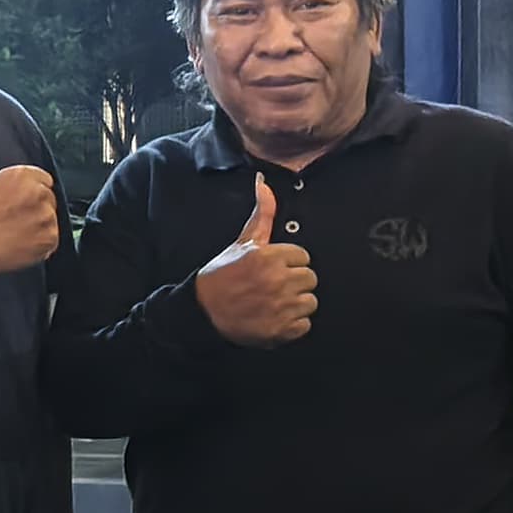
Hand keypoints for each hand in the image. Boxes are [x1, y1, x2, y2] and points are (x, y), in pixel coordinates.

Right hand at [0, 165, 61, 276]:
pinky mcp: (50, 238)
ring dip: (38, 227)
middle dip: (37, 209)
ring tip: (15, 234)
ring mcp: (46, 216)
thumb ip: (15, 183)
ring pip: (50, 220)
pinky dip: (39, 245)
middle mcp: (38, 192)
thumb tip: (27, 188)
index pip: (44, 180)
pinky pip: (50, 240)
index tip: (27, 202)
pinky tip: (19, 244)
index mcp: (22, 176)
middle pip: (49, 199)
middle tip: (16, 220)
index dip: (33, 193)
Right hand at [195, 177, 316, 346]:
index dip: (288, 263)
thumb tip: (263, 182)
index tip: (271, 269)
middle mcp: (278, 281)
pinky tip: (274, 318)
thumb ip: (262, 214)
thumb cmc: (222, 275)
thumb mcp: (242, 242)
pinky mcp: (281, 331)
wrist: (202, 312)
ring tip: (273, 303)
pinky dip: (292, 325)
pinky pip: (304, 325)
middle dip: (294, 283)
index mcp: (270, 257)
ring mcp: (281, 307)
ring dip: (295, 304)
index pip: (303, 257)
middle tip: (272, 286)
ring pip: (310, 302)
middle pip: (310, 279)